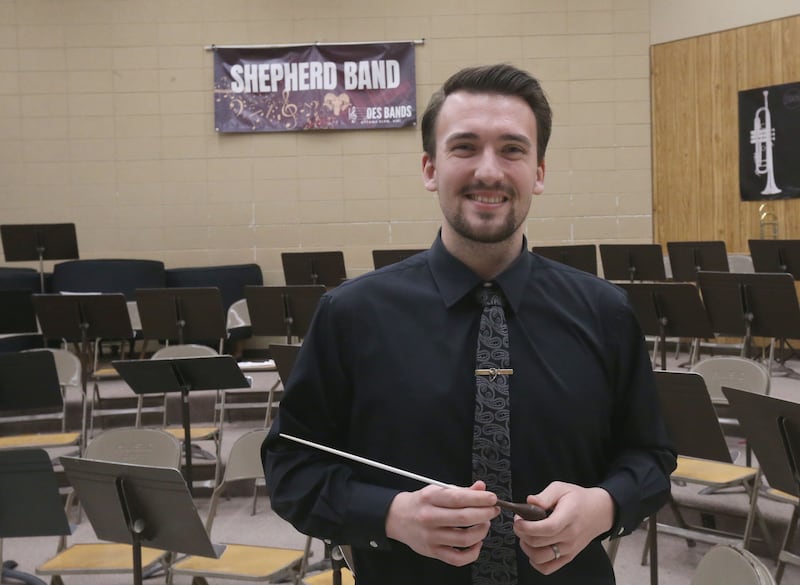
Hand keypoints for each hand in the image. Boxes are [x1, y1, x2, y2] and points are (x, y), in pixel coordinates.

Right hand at [385, 481, 499, 565]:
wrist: (397, 517)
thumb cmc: (420, 503)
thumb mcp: (436, 490)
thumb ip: (460, 490)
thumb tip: (481, 488)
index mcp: (430, 498)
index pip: (459, 498)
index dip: (480, 499)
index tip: (492, 498)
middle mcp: (429, 517)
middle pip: (464, 518)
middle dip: (485, 514)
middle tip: (493, 510)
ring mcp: (431, 537)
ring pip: (464, 538)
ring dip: (482, 531)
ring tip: (485, 524)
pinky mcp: (433, 552)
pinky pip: (458, 558)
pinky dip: (473, 552)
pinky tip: (477, 542)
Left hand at [513, 481, 613, 574]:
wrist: (598, 512)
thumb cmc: (579, 500)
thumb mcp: (561, 488)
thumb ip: (544, 496)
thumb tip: (530, 501)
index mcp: (568, 516)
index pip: (547, 528)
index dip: (528, 527)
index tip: (519, 520)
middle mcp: (569, 536)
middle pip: (538, 543)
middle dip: (522, 533)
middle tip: (520, 523)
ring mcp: (569, 549)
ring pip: (540, 558)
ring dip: (526, 547)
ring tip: (526, 535)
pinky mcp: (568, 557)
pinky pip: (547, 568)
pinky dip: (536, 561)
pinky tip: (533, 548)